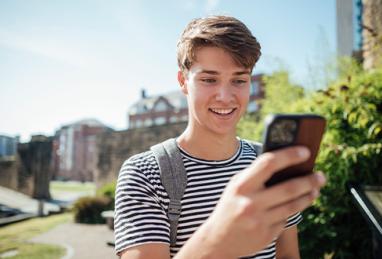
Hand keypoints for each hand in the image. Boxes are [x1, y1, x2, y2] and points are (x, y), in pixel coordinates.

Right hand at [178, 146, 325, 258]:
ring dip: (308, 196)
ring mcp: (259, 221)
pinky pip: (286, 220)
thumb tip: (286, 163)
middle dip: (309, 181)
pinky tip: (295, 206)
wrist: (218, 239)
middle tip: (321, 176)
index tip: (305, 151)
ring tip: (315, 190)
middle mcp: (250, 202)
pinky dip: (292, 211)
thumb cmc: (231, 206)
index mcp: (241, 185)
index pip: (269, 163)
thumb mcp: (237, 186)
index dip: (289, 155)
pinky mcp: (266, 235)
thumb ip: (256, 175)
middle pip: (289, 188)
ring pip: (293, 206)